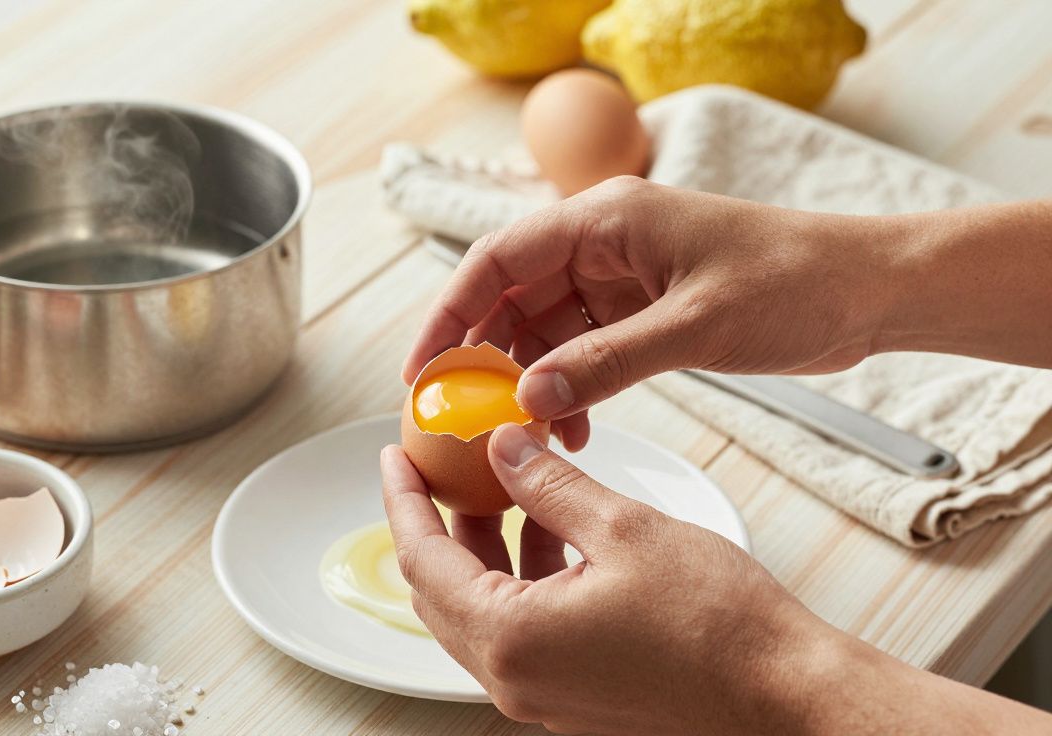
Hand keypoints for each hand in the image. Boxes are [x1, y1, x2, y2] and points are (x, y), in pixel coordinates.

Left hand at [381, 424, 1051, 734]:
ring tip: (500, 487)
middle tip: (437, 468)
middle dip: (437, 523)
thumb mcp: (623, 529)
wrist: (786, 695)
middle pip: (442, 591)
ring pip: (482, 611)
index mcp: (511, 640)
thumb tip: (501, 448)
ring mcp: (544, 696)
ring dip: (483, 549)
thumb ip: (548, 486)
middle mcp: (515, 680)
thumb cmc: (718, 624)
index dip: (405, 500)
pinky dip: (521, 580)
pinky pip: (521, 632)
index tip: (395, 457)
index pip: (424, 560)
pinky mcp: (575, 697)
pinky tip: (549, 532)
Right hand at [402, 177, 895, 446]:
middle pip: (512, 297)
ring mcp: (622, 278)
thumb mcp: (695, 325)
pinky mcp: (645, 311)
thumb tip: (528, 399)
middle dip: (486, 358)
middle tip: (465, 417)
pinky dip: (573, 388)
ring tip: (534, 435)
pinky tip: (576, 428)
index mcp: (605, 219)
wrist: (868, 291)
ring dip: (534, 382)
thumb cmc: (793, 283)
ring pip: (546, 330)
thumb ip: (607, 361)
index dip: (449, 313)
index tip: (422, 371)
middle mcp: (603, 243)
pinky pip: (585, 350)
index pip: (497, 259)